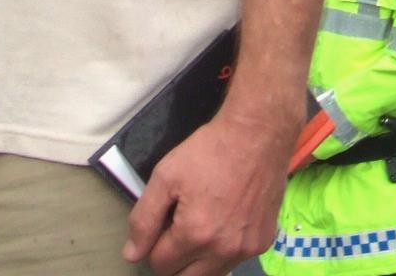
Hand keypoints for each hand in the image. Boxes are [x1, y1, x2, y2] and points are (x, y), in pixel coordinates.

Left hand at [121, 104, 293, 275]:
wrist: (258, 134)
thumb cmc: (208, 151)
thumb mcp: (166, 176)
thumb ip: (144, 219)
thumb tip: (132, 255)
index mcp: (195, 234)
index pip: (160, 264)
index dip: (155, 244)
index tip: (164, 222)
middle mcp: (223, 250)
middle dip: (174, 259)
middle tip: (178, 229)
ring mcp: (246, 249)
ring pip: (210, 274)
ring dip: (198, 259)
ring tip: (201, 225)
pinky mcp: (263, 242)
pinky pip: (233, 260)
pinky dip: (223, 250)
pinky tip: (225, 221)